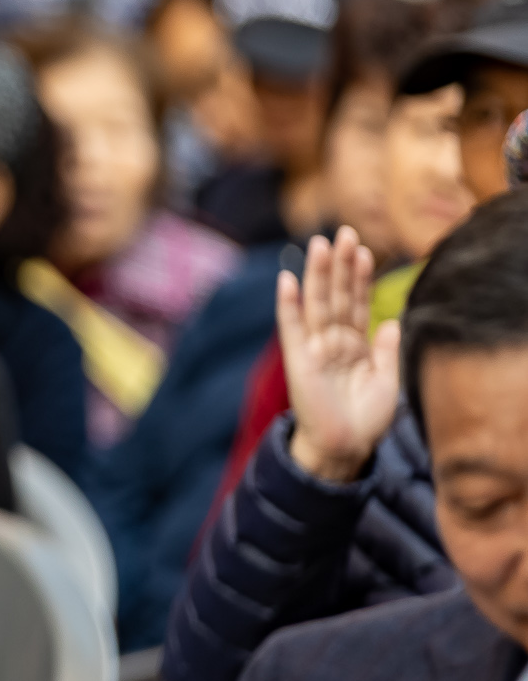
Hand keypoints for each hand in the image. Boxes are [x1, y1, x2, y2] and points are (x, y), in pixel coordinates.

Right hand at [278, 227, 400, 483]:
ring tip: (321, 244)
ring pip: (317, 304)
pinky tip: (287, 280)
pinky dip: (288, 304)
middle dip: (340, 265)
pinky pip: (291, 327)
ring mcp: (314, 348)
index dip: (360, 277)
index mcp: (356, 345)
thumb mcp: (388, 383)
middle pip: (336, 295)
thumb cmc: (366, 421)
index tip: (364, 249)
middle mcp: (334, 341)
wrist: (344, 448)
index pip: (357, 303)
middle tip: (344, 232)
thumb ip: (388, 351)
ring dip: (319, 274)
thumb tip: (393, 321)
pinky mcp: (298, 360)